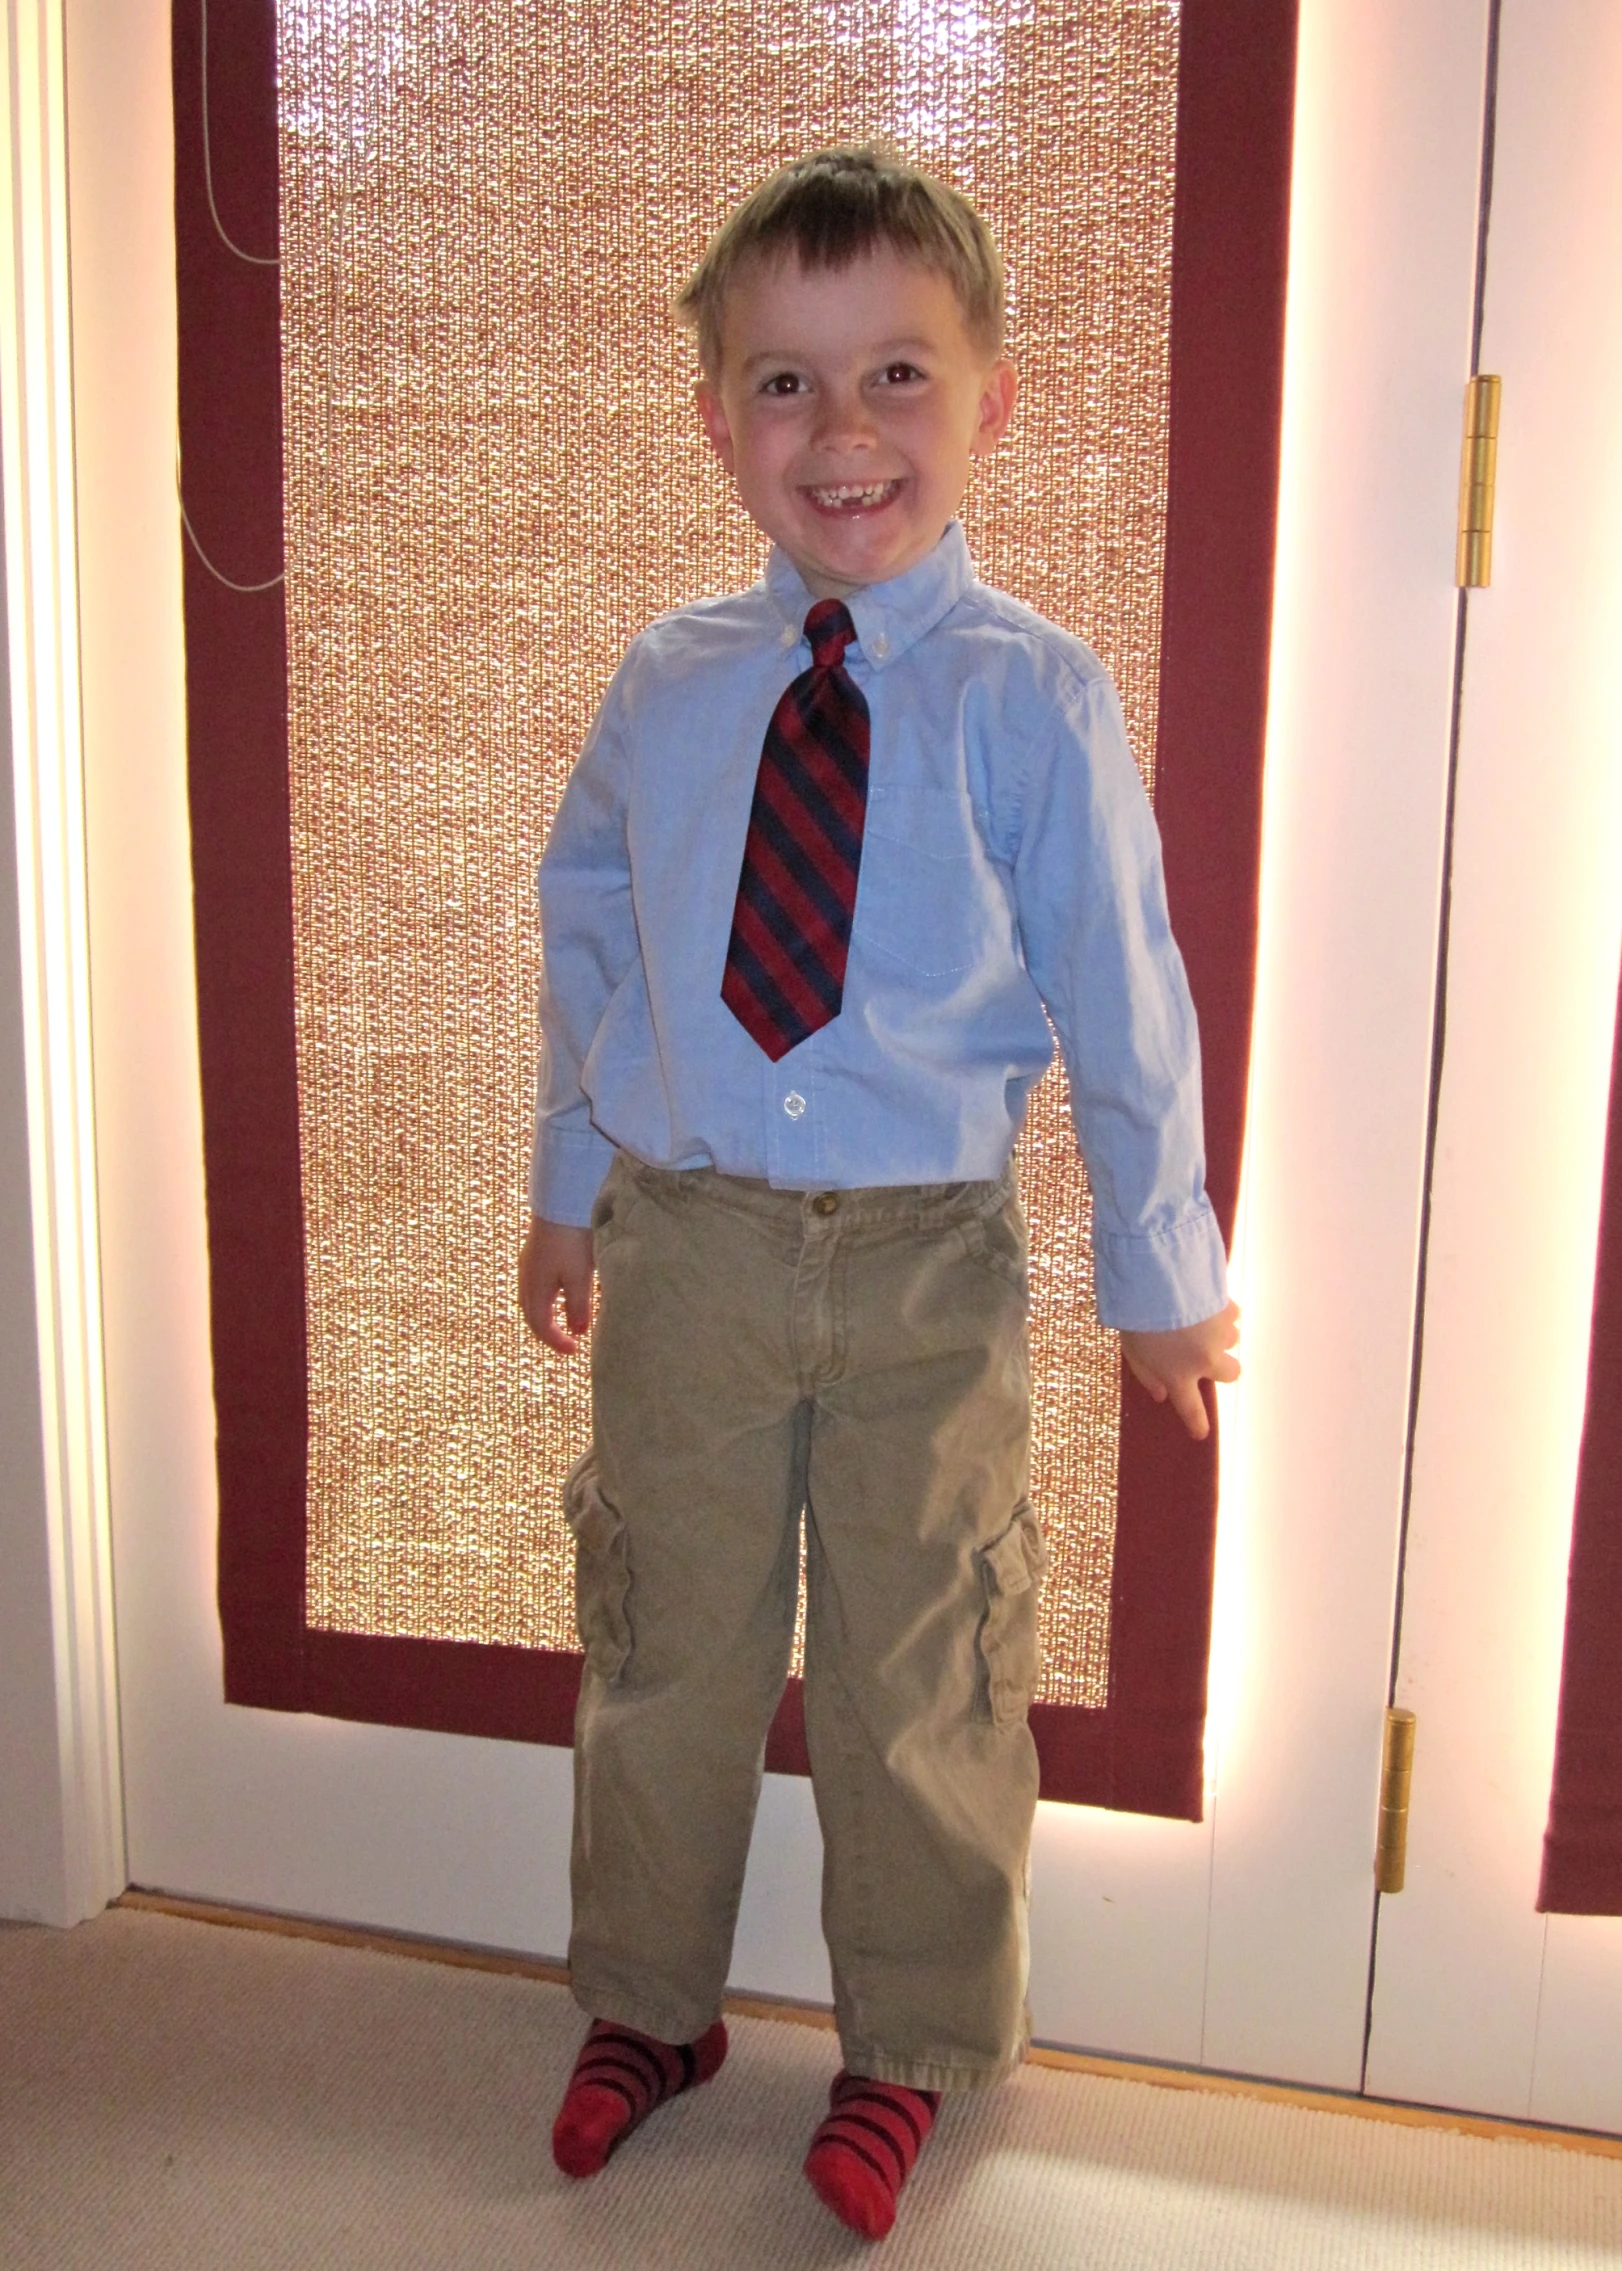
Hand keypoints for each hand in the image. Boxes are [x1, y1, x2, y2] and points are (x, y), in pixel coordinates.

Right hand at [519, 1215, 595, 1353]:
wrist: (561, 1200)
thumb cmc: (570, 1240)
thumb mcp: (579, 1278)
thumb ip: (578, 1306)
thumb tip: (577, 1331)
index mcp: (535, 1288)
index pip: (540, 1325)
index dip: (556, 1341)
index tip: (573, 1351)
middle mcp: (527, 1277)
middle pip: (532, 1313)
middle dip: (548, 1330)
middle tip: (566, 1341)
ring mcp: (530, 1262)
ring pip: (535, 1297)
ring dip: (548, 1312)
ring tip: (566, 1319)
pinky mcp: (538, 1249)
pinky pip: (539, 1282)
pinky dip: (550, 1295)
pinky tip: (563, 1290)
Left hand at [1119, 1300, 1239, 1441]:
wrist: (1155, 1280)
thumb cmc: (1136, 1318)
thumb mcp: (1131, 1352)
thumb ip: (1147, 1376)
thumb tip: (1161, 1394)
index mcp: (1178, 1376)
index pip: (1190, 1408)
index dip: (1197, 1423)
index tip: (1201, 1433)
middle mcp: (1205, 1360)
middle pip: (1230, 1374)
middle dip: (1222, 1367)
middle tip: (1205, 1353)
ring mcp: (1220, 1335)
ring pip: (1232, 1340)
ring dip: (1218, 1333)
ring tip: (1196, 1317)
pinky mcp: (1227, 1310)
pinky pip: (1231, 1315)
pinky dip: (1220, 1310)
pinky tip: (1204, 1299)